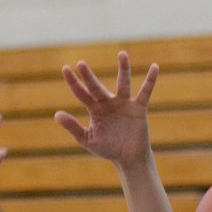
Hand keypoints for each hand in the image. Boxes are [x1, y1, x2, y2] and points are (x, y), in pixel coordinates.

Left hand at [54, 52, 157, 166]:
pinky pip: (145, 92)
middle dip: (88, 77)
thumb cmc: (107, 148)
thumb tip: (56, 114)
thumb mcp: (88, 139)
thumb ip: (73, 127)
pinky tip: (154, 68)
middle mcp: (108, 103)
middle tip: (80, 64)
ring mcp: (124, 103)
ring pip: (123, 83)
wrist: (127, 158)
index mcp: (95, 109)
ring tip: (122, 54)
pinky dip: (150, 81)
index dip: (74, 83)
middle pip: (97, 87)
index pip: (82, 94)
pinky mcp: (138, 108)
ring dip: (123, 69)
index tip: (65, 69)